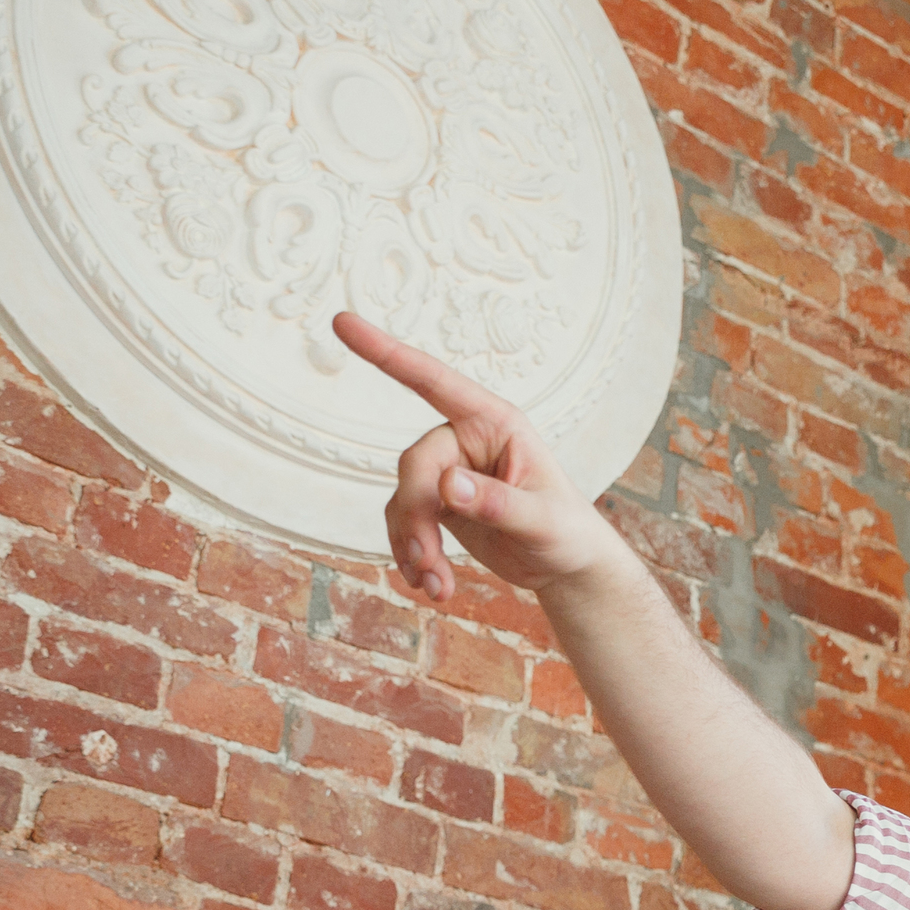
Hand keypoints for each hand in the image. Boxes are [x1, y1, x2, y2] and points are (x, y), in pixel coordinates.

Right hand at [337, 310, 628, 601]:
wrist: (567, 566)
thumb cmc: (567, 532)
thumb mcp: (541, 521)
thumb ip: (497, 503)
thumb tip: (447, 485)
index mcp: (495, 423)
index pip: (434, 381)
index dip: (387, 353)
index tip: (342, 322)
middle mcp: (466, 440)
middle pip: (414, 464)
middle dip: (418, 516)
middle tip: (430, 563)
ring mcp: (447, 471)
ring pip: (403, 499)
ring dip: (412, 544)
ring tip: (436, 587)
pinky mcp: (436, 503)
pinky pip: (404, 522)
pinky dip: (412, 555)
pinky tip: (431, 585)